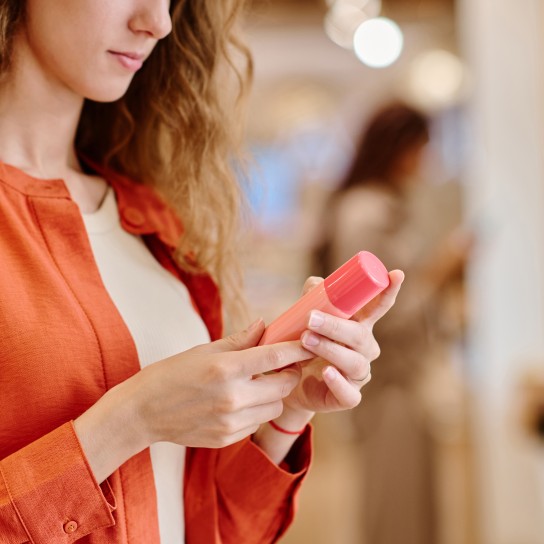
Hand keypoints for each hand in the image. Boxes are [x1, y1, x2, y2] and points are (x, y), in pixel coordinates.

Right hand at [75, 320, 311, 482]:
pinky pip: (257, 423)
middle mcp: (233, 397)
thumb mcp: (204, 350)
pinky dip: (257, 411)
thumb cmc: (171, 373)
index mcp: (226, 368)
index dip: (298, 349)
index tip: (309, 343)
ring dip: (273, 394)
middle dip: (289, 373)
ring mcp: (231, 422)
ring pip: (275, 407)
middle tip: (282, 364)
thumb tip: (264, 326)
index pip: (276, 356)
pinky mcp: (227, 438)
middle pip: (284, 385)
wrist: (142, 412)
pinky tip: (239, 401)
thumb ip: (240, 340)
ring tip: (257, 383)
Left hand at [280, 270, 403, 418]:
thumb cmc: (304, 345)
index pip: (378, 307)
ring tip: (306, 340)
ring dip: (330, 349)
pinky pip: (349, 393)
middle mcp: (364, 350)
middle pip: (360, 336)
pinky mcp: (347, 397)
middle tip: (310, 318)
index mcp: (360, 326)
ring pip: (355, 362)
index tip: (396, 274)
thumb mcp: (305, 318)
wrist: (290, 383)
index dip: (388, 292)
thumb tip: (316, 284)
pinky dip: (338, 382)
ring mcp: (358, 374)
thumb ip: (312, 298)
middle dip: (336, 326)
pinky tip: (326, 372)